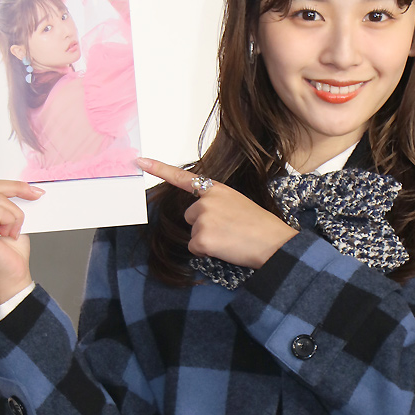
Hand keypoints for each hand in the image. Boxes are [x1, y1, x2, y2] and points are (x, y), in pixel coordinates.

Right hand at [0, 131, 43, 303]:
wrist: (14, 278)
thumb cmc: (12, 250)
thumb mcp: (10, 218)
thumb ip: (6, 200)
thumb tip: (20, 182)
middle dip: (17, 188)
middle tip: (36, 194)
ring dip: (16, 213)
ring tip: (13, 231)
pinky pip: (1, 210)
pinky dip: (14, 221)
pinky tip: (9, 236)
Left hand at [137, 157, 297, 268]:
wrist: (274, 242)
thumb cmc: (260, 225)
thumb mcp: (238, 203)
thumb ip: (217, 203)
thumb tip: (201, 218)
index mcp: (217, 189)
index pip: (183, 177)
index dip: (159, 168)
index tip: (140, 161)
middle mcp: (206, 201)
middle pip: (190, 217)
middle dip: (204, 226)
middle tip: (229, 230)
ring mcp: (202, 219)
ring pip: (193, 235)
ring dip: (207, 240)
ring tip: (231, 239)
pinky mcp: (201, 239)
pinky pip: (195, 249)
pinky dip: (208, 253)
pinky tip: (226, 248)